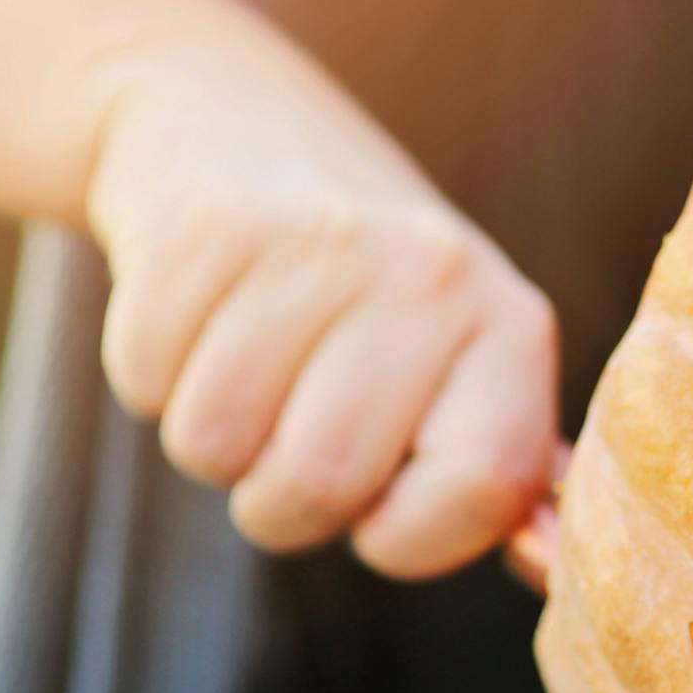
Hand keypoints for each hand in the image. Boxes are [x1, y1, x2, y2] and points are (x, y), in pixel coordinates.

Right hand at [88, 61, 560, 579]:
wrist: (234, 124)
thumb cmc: (357, 298)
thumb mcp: (451, 367)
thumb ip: (496, 477)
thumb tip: (549, 568)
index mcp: (511, 327)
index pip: (482, 491)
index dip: (406, 532)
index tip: (381, 492)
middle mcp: (433, 271)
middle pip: (320, 485)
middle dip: (278, 500)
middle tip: (287, 427)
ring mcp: (320, 237)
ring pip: (213, 444)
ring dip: (209, 435)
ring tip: (243, 360)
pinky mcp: (206, 219)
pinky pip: (143, 379)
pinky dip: (150, 372)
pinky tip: (196, 312)